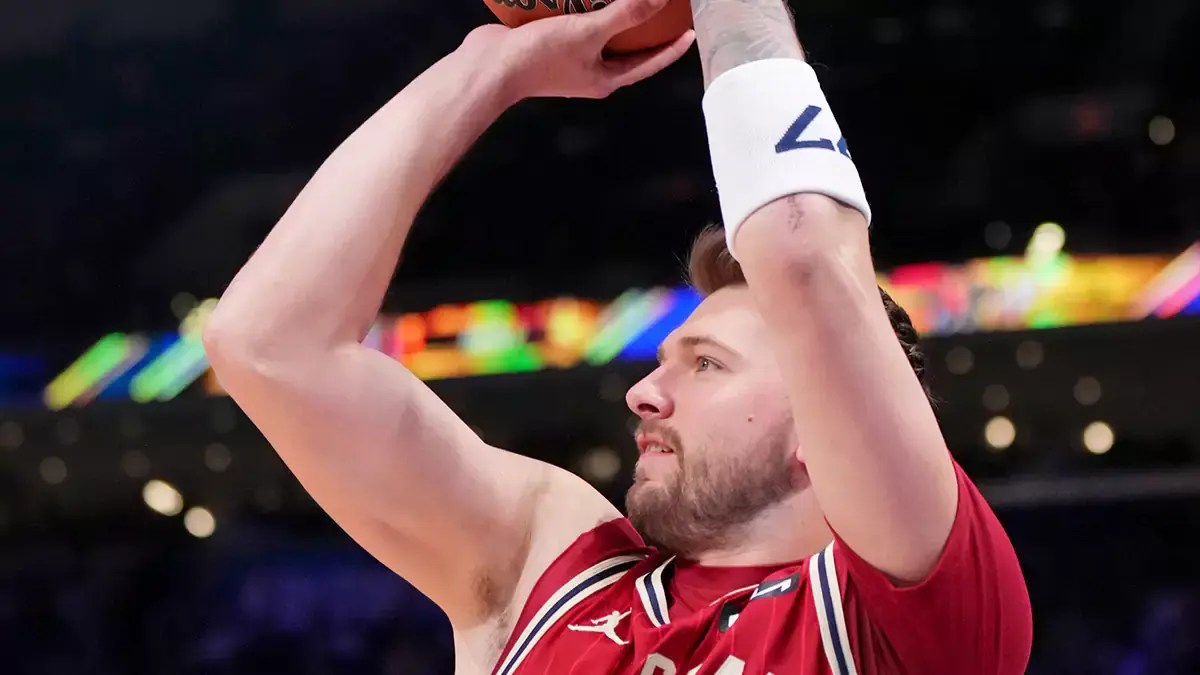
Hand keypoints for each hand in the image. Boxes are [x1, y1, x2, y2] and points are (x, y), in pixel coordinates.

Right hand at [459, 0, 694, 101]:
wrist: (489, 67)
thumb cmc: (541, 57)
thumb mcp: (589, 32)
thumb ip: (626, 15)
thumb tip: (660, 0)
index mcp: (605, 79)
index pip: (649, 63)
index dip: (671, 47)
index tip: (690, 30)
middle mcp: (589, 72)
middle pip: (626, 47)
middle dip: (641, 25)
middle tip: (659, 4)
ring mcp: (568, 60)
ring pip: (598, 33)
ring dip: (608, 12)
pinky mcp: (547, 44)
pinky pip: (572, 24)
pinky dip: (579, 8)